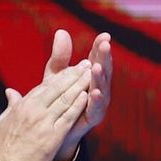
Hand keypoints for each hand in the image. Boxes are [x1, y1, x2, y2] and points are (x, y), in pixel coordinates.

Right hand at [0, 61, 90, 160]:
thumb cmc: (0, 149)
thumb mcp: (1, 122)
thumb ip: (10, 106)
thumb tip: (10, 92)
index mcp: (22, 106)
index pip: (45, 86)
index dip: (60, 76)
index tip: (71, 68)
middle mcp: (33, 110)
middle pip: (57, 88)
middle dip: (73, 74)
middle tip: (85, 64)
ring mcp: (43, 123)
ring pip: (64, 99)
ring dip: (79, 85)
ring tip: (90, 74)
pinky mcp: (51, 137)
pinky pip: (68, 117)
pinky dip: (78, 105)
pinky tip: (87, 96)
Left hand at [44, 30, 113, 160]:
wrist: (55, 129)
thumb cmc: (59, 99)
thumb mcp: (56, 75)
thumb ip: (60, 56)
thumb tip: (61, 31)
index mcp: (89, 75)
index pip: (97, 57)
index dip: (100, 46)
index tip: (104, 35)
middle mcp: (97, 87)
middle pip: (103, 70)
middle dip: (104, 57)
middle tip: (105, 45)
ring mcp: (97, 103)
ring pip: (102, 88)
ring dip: (100, 77)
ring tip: (97, 67)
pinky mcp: (93, 117)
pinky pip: (95, 108)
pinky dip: (95, 100)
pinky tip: (93, 92)